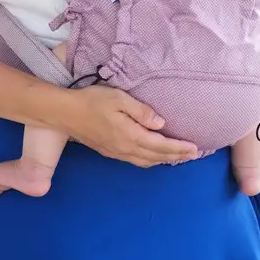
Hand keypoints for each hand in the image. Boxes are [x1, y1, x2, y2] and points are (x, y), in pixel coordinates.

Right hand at [63, 85, 198, 167]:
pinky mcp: (110, 152)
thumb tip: (161, 124)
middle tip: (193, 154)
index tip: (195, 148)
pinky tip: (154, 156)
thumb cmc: (92, 101)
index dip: (179, 148)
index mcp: (130, 135)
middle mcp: (126, 149)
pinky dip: (151, 160)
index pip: (161, 145)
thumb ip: (141, 112)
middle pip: (156, 156)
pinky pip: (136, 161)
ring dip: (164, 160)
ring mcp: (117, 153)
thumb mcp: (119, 99)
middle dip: (176, 156)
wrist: (65, 113)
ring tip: (178, 157)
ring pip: (147, 161)